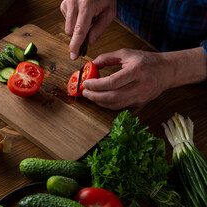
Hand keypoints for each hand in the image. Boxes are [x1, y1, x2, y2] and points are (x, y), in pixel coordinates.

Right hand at [60, 0, 115, 59]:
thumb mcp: (109, 11)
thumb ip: (100, 28)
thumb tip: (90, 42)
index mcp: (87, 5)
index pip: (79, 30)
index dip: (76, 45)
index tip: (73, 55)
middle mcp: (74, 3)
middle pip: (71, 31)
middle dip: (78, 35)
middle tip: (89, 31)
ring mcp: (66, 3)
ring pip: (67, 27)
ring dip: (76, 27)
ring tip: (86, 17)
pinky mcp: (63, 4)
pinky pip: (66, 20)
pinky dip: (73, 19)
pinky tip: (80, 12)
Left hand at [82, 47, 206, 109]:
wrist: (167, 71)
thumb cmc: (146, 60)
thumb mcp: (127, 53)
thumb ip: (107, 58)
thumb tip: (91, 64)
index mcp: (137, 70)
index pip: (113, 82)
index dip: (96, 85)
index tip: (86, 83)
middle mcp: (140, 85)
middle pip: (113, 96)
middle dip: (95, 96)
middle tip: (85, 92)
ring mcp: (141, 96)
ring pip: (115, 104)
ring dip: (99, 101)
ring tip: (90, 95)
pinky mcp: (140, 103)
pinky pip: (120, 106)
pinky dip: (107, 104)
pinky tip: (100, 99)